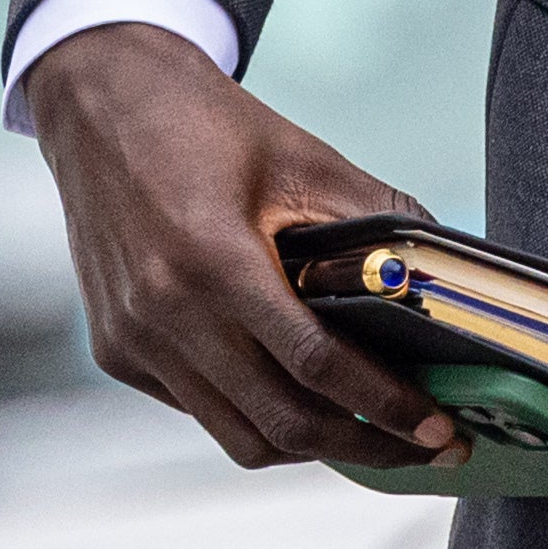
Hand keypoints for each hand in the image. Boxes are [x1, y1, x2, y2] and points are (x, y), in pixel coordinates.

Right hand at [24, 21, 460, 468]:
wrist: (102, 100)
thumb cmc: (207, 123)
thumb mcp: (304, 159)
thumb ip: (378, 219)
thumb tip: (446, 277)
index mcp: (214, 260)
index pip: (316, 364)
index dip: (388, 406)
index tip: (441, 429)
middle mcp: (164, 313)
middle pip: (282, 423)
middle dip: (366, 447)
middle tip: (425, 447)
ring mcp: (132, 341)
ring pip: (237, 436)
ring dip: (310, 446)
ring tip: (370, 432)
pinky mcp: (115, 351)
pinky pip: (199, 409)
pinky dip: (254, 413)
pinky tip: (297, 392)